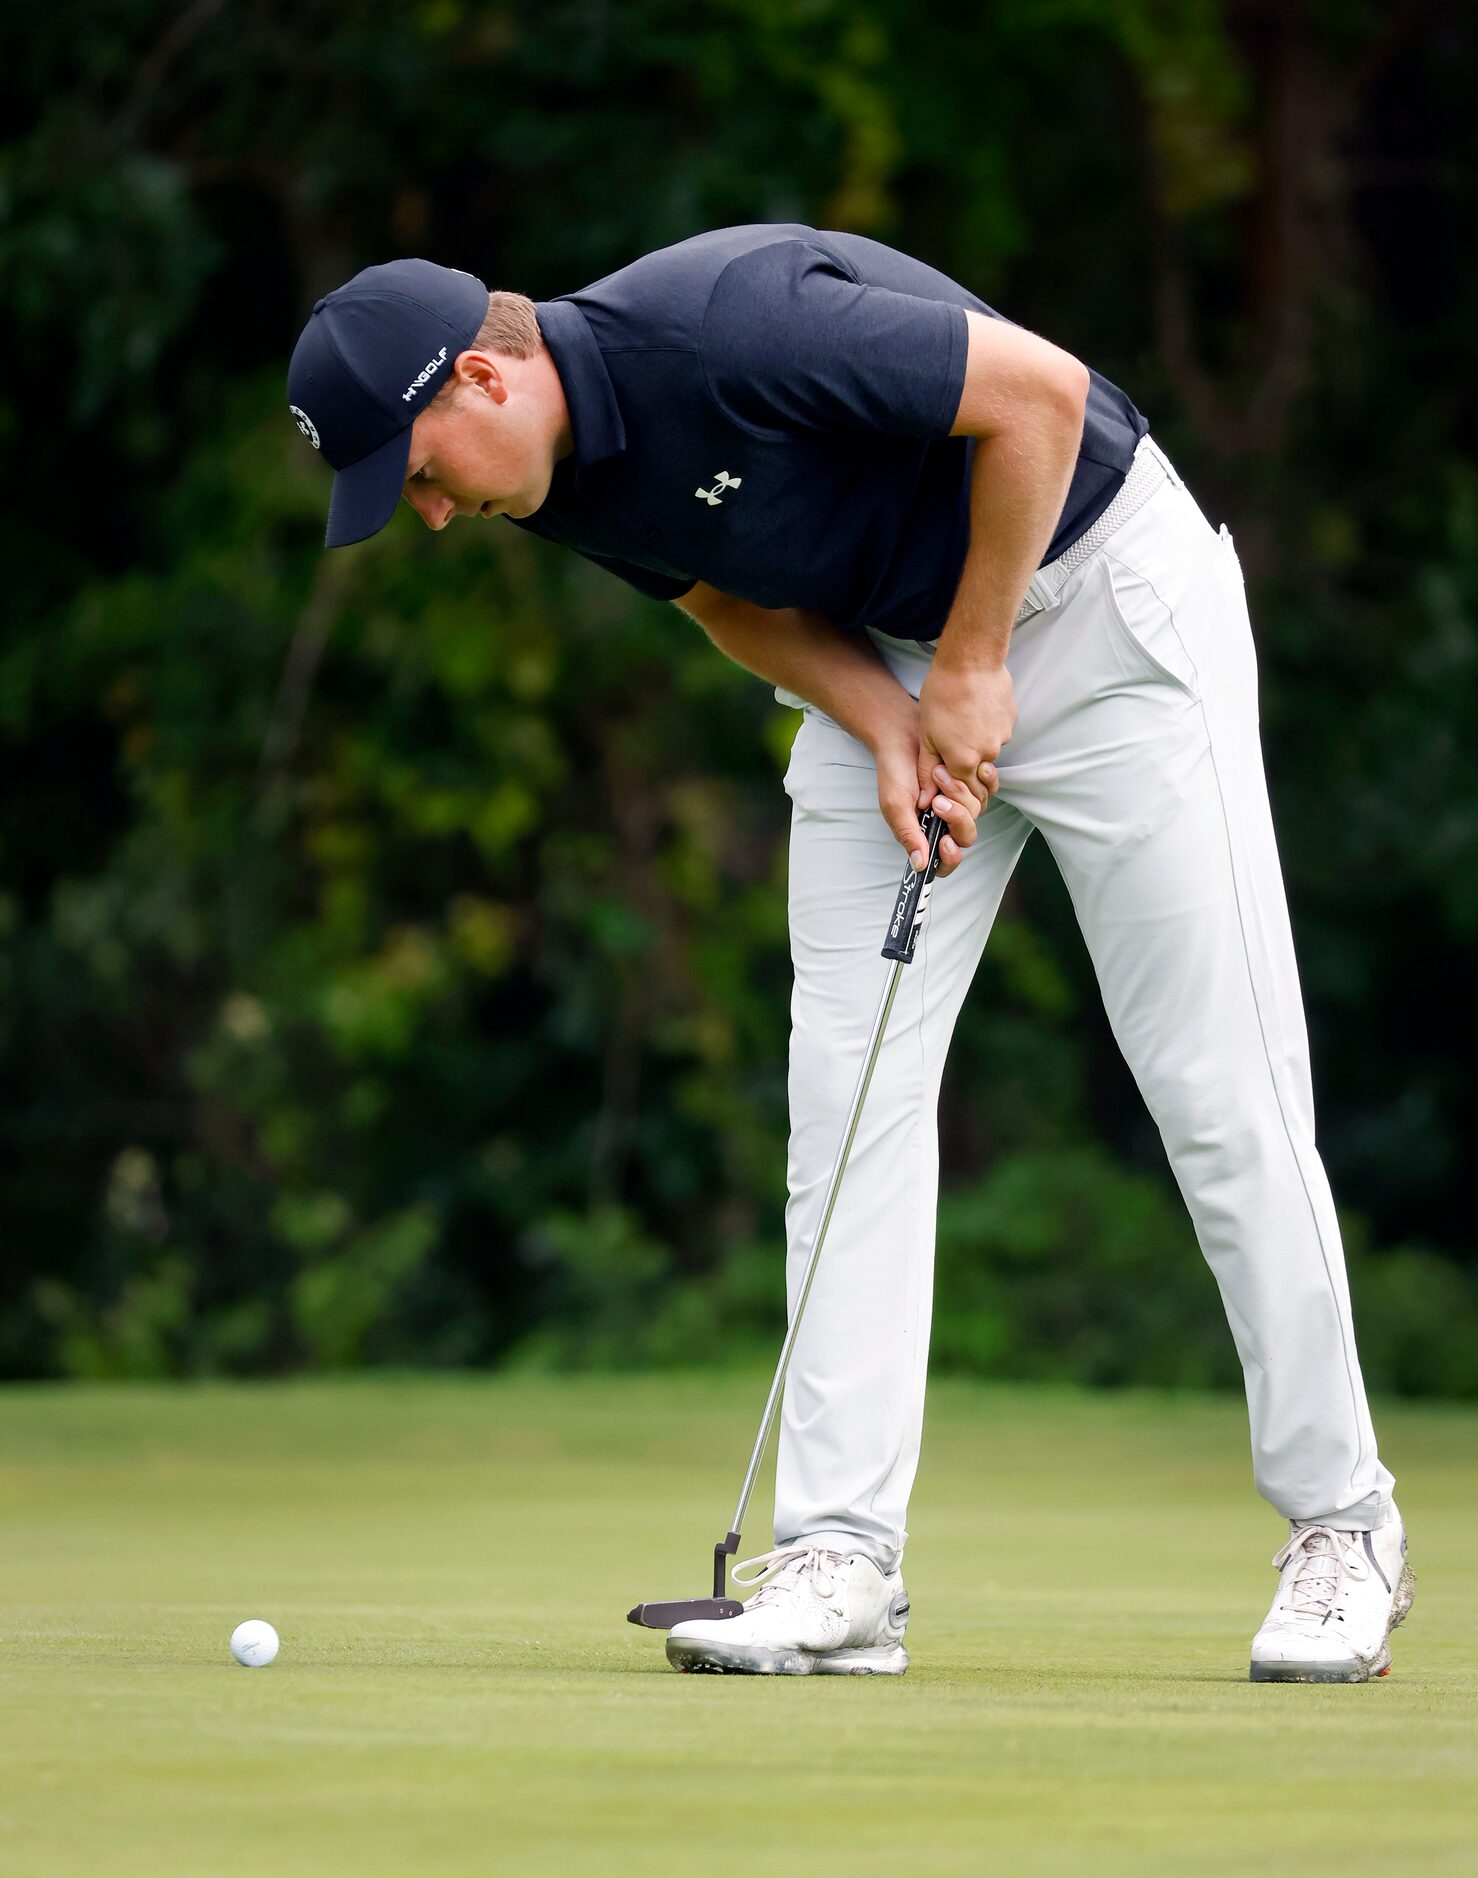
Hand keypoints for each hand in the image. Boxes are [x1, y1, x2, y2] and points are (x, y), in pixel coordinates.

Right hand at [872, 699, 993, 878]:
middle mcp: (944, 821)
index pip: (944, 861)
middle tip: (938, 800)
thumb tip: (920, 865)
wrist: (904, 732)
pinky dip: (977, 779)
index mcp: (925, 833)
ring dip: (959, 791)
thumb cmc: (894, 769)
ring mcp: (960, 802)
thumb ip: (908, 834)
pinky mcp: (971, 783)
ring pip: (976, 811)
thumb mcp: (895, 804)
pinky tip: (962, 767)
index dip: (950, 858)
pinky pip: (987, 790)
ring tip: (938, 771)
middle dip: (956, 818)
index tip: (945, 841)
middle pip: (966, 836)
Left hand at [917, 659, 1015, 813]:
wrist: (970, 661)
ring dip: (977, 740)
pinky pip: (999, 731)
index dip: (953, 780)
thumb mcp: (926, 735)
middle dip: (967, 761)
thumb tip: (925, 800)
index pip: (963, 788)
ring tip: (963, 716)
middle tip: (954, 734)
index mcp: (964, 762)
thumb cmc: (942, 695)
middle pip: (979, 772)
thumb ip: (927, 770)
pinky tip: (976, 707)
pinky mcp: (1011, 720)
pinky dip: (988, 725)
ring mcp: (1003, 736)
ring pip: (990, 749)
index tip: (945, 766)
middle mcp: (988, 754)